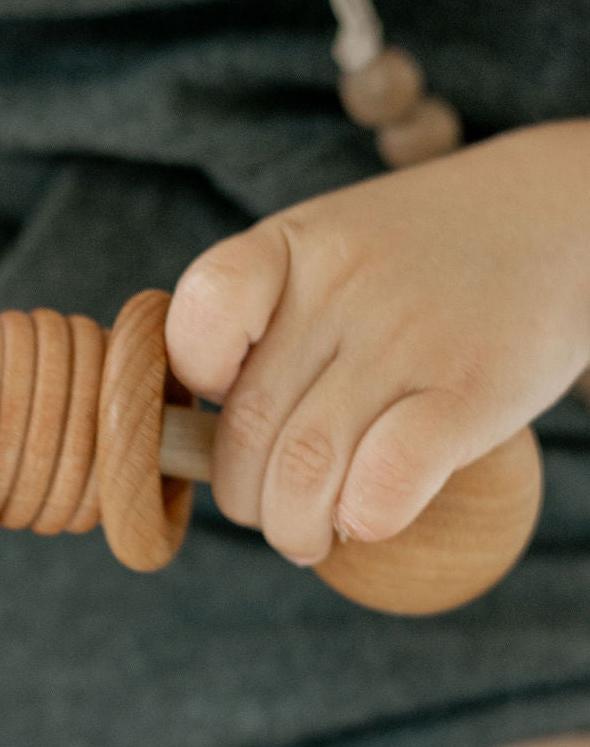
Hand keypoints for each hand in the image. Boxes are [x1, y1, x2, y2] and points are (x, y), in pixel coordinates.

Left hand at [166, 121, 589, 565]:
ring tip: (311, 533)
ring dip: (295, 527)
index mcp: (292, 246)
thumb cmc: (422, 261)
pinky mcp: (472, 390)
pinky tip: (367, 518)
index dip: (193, 381)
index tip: (222, 401)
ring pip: (305, 467)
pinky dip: (362, 519)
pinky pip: (385, 480)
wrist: (563, 214)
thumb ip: (265, 325)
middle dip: (246, 498)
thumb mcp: (331, 252)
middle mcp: (343, 288)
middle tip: (275, 510)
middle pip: (246, 429)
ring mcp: (408, 337)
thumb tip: (199, 446)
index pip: (200, 313)